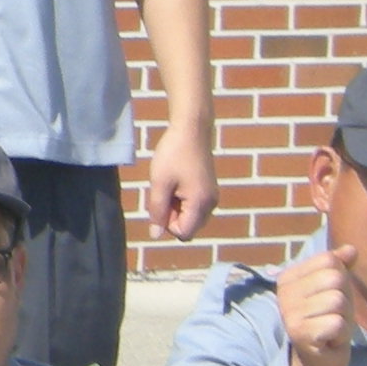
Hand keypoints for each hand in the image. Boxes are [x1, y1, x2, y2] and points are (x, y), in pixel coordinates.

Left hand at [143, 122, 216, 244]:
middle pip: (188, 227)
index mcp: (201, 204)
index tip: (161, 201)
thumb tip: (155, 236)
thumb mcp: (159, 183)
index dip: (167, 223)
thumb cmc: (173, 154)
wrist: (192, 129)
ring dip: (176, 207)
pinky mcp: (209, 189)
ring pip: (190, 216)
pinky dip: (182, 199)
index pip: (183, 233)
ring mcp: (212, 197)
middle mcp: (211, 204)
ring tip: (171, 184)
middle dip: (172, 216)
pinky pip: (194, 206)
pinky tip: (177, 181)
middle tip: (165, 190)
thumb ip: (157, 211)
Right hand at [277, 247, 355, 365]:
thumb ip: (340, 266)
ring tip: (332, 327)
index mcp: (289, 276)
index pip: (329, 260)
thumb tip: (351, 249)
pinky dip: (341, 333)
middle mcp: (284, 292)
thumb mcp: (334, 288)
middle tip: (333, 315)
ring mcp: (290, 313)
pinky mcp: (300, 333)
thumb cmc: (326, 318)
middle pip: (335, 279)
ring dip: (344, 318)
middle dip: (345, 299)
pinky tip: (330, 340)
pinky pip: (337, 323)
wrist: (319, 358)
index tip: (329, 297)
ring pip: (338, 301)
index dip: (341, 279)